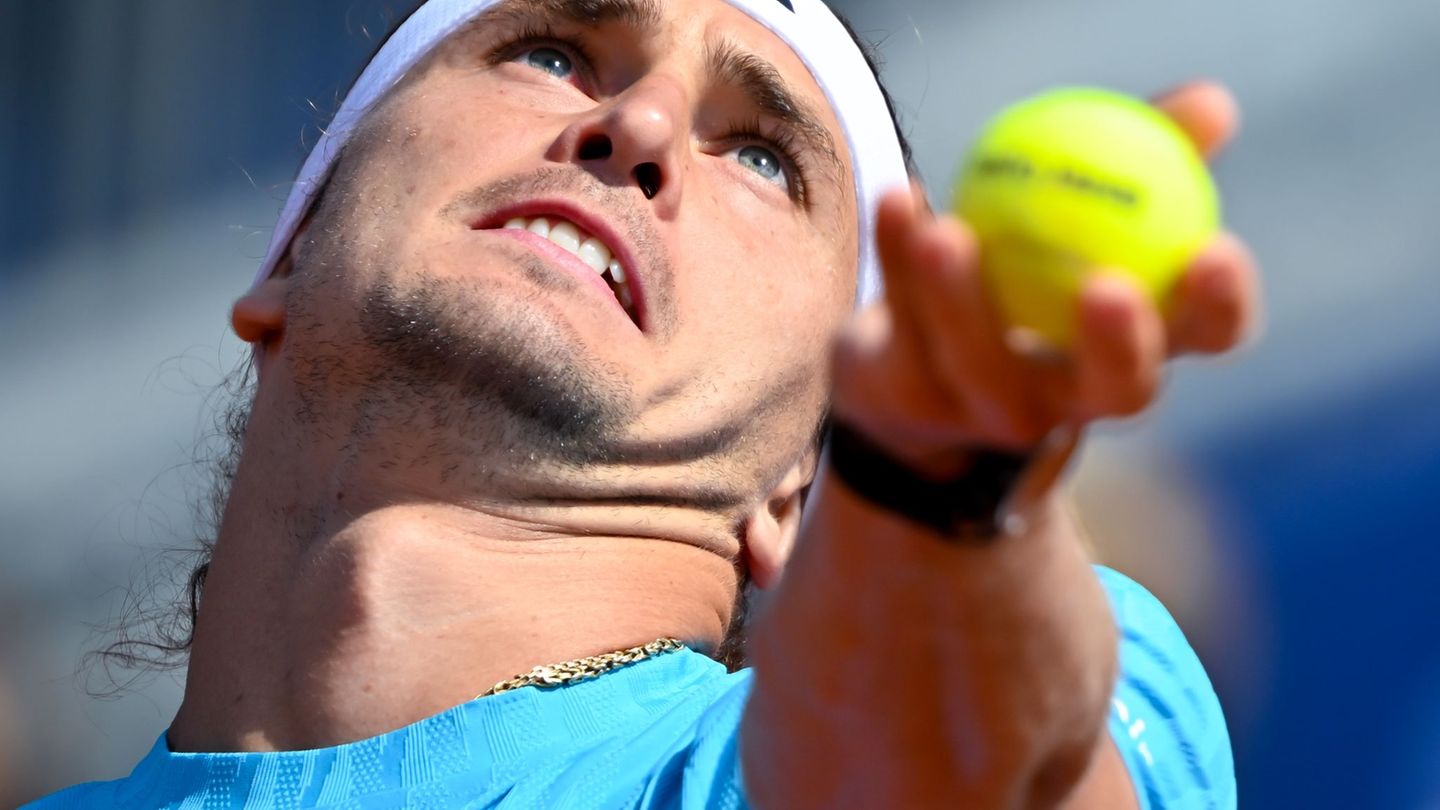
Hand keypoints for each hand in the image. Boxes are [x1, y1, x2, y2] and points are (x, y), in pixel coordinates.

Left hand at [832, 81, 1260, 476]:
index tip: (1216, 249)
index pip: (1207, 339)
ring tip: (946, 231)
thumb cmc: (1034, 274)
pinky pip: (901, 323)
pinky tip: (898, 199)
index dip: (1221, 306)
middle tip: (1106, 283)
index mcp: (1139, 352)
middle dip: (1121, 346)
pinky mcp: (910, 399)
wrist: (918, 372)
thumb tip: (1210, 105)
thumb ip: (1152, 159)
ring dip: (962, 296)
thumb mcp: (1093, 215)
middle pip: (1119, 390)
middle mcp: (1075, 401)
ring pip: (980, 361)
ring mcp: (989, 411)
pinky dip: (894, 255)